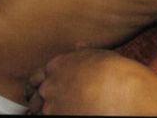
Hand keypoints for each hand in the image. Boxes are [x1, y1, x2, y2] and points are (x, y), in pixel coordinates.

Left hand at [25, 47, 144, 115]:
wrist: (121, 91)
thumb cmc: (113, 71)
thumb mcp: (97, 54)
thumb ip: (82, 52)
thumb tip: (78, 45)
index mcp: (57, 65)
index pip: (36, 77)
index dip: (39, 85)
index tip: (44, 91)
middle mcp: (50, 84)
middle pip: (36, 97)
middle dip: (41, 100)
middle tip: (49, 105)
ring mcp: (51, 105)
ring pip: (42, 112)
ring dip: (49, 112)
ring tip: (62, 110)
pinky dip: (57, 117)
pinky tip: (70, 114)